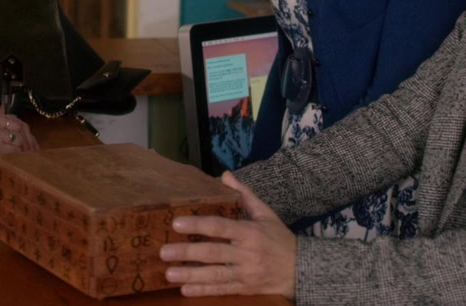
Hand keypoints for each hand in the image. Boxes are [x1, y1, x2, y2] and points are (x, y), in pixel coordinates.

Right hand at [0, 110, 38, 179]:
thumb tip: (6, 145)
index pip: (15, 122)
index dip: (26, 133)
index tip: (30, 143)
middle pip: (21, 132)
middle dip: (30, 144)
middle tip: (34, 156)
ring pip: (19, 145)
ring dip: (26, 155)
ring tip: (29, 164)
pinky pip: (12, 158)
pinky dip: (18, 163)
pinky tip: (20, 169)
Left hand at [159, 172, 296, 299]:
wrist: (301, 270)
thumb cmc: (280, 239)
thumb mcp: (266, 214)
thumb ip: (244, 195)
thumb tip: (224, 175)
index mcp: (250, 232)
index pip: (220, 227)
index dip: (198, 225)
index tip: (176, 223)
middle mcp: (247, 254)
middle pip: (213, 253)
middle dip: (187, 253)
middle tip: (164, 251)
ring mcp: (246, 273)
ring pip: (215, 275)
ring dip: (191, 275)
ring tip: (169, 274)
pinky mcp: (245, 289)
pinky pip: (222, 290)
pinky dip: (204, 291)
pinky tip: (186, 290)